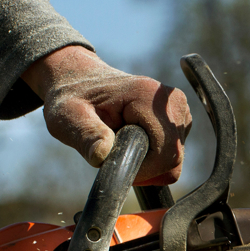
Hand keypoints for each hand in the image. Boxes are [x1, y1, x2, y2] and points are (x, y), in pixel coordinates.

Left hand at [22, 46, 192, 184]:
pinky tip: (133, 141)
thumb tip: (102, 155)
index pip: (166, 154)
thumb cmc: (73, 97)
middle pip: (174, 159)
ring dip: (147, 163)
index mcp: (149, 96)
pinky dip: (153, 157)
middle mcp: (172, 101)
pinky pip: (173, 154)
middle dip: (144, 168)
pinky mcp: (180, 119)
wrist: (81, 80)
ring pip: (175, 160)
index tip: (115, 163)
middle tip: (115, 154)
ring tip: (121, 142)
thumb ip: (86, 135)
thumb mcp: (69, 117)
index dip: (142, 170)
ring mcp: (179, 110)